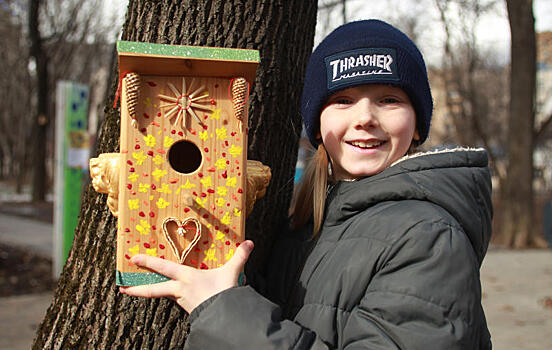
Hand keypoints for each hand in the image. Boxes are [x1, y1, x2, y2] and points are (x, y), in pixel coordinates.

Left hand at [119, 240, 253, 312]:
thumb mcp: (232, 272)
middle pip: (153, 289)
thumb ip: (239, 256)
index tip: (133, 258)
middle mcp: (180, 289)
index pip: (163, 268)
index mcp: (187, 277)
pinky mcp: (187, 308)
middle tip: (121, 288)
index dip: (148, 262)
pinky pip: (174, 299)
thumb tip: (249, 242)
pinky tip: (170, 295)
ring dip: (149, 292)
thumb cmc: (224, 293)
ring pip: (162, 295)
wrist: (225, 317)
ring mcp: (182, 300)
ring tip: (135, 291)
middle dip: (136, 288)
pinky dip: (169, 296)